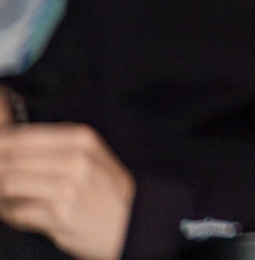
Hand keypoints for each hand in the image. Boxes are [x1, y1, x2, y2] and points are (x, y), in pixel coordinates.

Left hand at [0, 123, 133, 259]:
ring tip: (7, 200)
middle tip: (3, 182)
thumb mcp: (91, 158)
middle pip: (9, 160)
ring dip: (1, 196)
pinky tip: (19, 214)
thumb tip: (7, 143)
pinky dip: (11, 215)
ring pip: (8, 185)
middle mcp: (75, 159)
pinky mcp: (60, 215)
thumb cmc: (108, 192)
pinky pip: (17, 213)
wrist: (133, 224)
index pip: (20, 137)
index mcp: (81, 139)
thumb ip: (53, 148)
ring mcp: (67, 188)